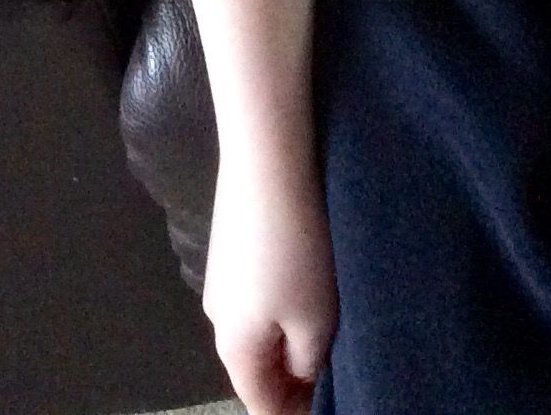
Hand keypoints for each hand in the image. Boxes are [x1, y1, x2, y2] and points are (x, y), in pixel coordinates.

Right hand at [201, 148, 338, 414]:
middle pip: (255, 365)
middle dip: (291, 377)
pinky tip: (308, 284)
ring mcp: (222, 276)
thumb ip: (308, 360)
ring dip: (287, 337)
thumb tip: (301, 375)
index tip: (326, 406)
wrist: (266, 160)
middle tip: (333, 374)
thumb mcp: (315, 317)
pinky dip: (281, 303)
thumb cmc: (296, 248)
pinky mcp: (232, 242)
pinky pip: (257, 291)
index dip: (290, 413)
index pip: (258, 401)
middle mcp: (218, 316)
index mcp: (233, 347)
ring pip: (257, 326)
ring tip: (327, 331)